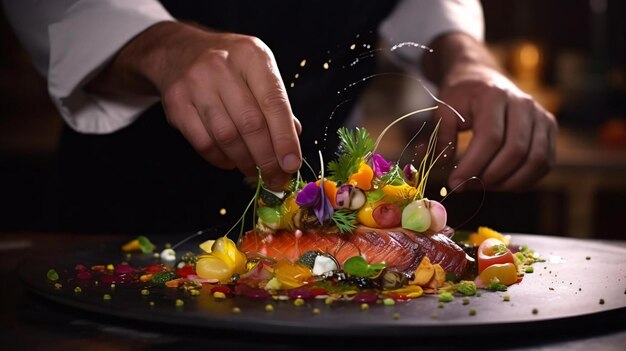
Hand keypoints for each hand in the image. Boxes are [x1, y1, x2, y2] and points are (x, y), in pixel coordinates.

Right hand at [91, 22, 301, 189]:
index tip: (291, 164)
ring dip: (245, 162)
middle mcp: (222, 66)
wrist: (179, 51)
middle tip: (276, 178)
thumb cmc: (230, 66)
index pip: (274, 102)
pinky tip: (231, 162)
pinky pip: (204, 143)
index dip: (285, 138)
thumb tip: (293, 139)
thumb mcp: (258, 70)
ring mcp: (195, 84)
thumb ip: (275, 102)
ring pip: (226, 137)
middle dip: (266, 158)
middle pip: (250, 123)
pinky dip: (221, 159)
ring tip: (256, 173)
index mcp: (251, 55)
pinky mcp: (176, 103)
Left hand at [435, 63, 556, 190]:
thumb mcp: (443, 110)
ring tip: (484, 185)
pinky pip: (545, 162)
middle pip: (515, 151)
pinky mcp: (549, 128)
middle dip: (490, 177)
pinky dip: (525, 180)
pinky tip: (502, 183)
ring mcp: (541, 115)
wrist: (483, 79)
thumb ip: (442, 136)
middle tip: (468, 186)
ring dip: (509, 182)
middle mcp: (524, 104)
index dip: (473, 166)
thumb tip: (443, 163)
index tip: (454, 182)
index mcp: (495, 96)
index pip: (490, 138)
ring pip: (535, 160)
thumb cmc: (462, 98)